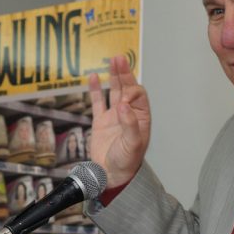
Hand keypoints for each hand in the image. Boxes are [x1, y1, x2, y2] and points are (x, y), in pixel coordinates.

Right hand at [88, 55, 150, 187]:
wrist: (110, 174)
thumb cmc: (127, 161)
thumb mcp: (133, 144)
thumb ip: (129, 124)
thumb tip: (123, 105)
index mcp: (141, 118)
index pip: (138, 96)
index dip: (131, 92)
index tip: (122, 98)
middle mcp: (128, 114)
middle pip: (127, 88)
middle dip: (124, 74)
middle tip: (119, 59)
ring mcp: (114, 116)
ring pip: (113, 91)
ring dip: (113, 77)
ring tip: (111, 61)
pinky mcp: (100, 121)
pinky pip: (98, 102)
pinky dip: (94, 90)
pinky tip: (92, 77)